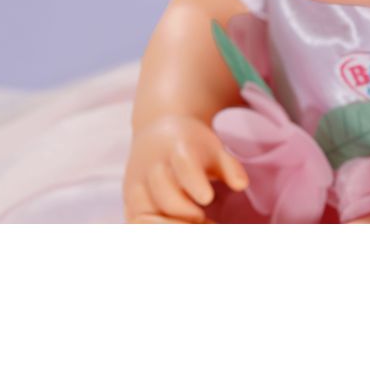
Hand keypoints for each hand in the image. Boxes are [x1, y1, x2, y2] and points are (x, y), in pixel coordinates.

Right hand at [123, 114, 248, 223]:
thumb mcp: (213, 149)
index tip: (208, 198)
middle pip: (167, 198)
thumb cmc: (191, 147)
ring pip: (146, 219)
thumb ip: (229, 166)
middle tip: (213, 224)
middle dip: (189, 216)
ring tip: (198, 229)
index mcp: (176, 147)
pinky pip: (137, 229)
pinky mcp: (129, 206)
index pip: (184, 166)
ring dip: (173, 230)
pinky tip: (183, 232)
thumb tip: (241, 185)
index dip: (194, 182)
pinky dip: (160, 234)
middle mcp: (151, 168)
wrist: (155, 134)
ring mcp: (136, 189)